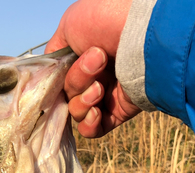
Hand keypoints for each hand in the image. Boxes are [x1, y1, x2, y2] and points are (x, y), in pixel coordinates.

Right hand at [46, 0, 140, 137]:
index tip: (57, 77)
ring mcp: (105, 95)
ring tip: (101, 86)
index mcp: (81, 57)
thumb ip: (54, 55)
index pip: (58, 81)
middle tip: (98, 63)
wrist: (145, 32)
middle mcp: (93, 76)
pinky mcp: (117, 112)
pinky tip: (97, 111)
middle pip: (67, 96)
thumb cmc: (107, 20)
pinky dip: (90, 124)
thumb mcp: (69, 25)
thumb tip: (49, 77)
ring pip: (77, 112)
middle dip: (77, 82)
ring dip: (83, 101)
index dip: (54, 83)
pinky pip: (93, 130)